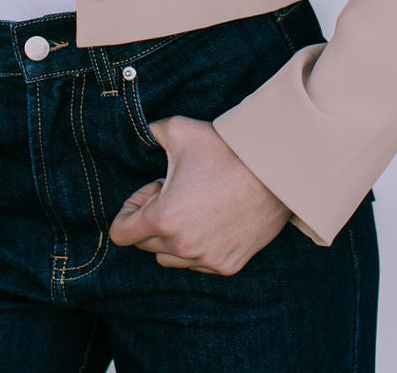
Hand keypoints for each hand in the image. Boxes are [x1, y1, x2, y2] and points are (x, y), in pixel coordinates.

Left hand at [108, 115, 291, 274]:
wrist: (275, 170)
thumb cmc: (225, 149)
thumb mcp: (179, 130)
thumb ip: (150, 132)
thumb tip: (138, 132)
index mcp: (163, 218)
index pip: (120, 233)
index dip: (130, 208)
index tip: (152, 188)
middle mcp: (181, 247)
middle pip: (145, 244)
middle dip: (152, 217)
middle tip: (175, 189)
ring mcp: (205, 260)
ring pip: (169, 258)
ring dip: (172, 236)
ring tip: (193, 204)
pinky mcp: (227, 265)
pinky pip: (198, 263)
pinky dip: (197, 245)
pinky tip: (212, 217)